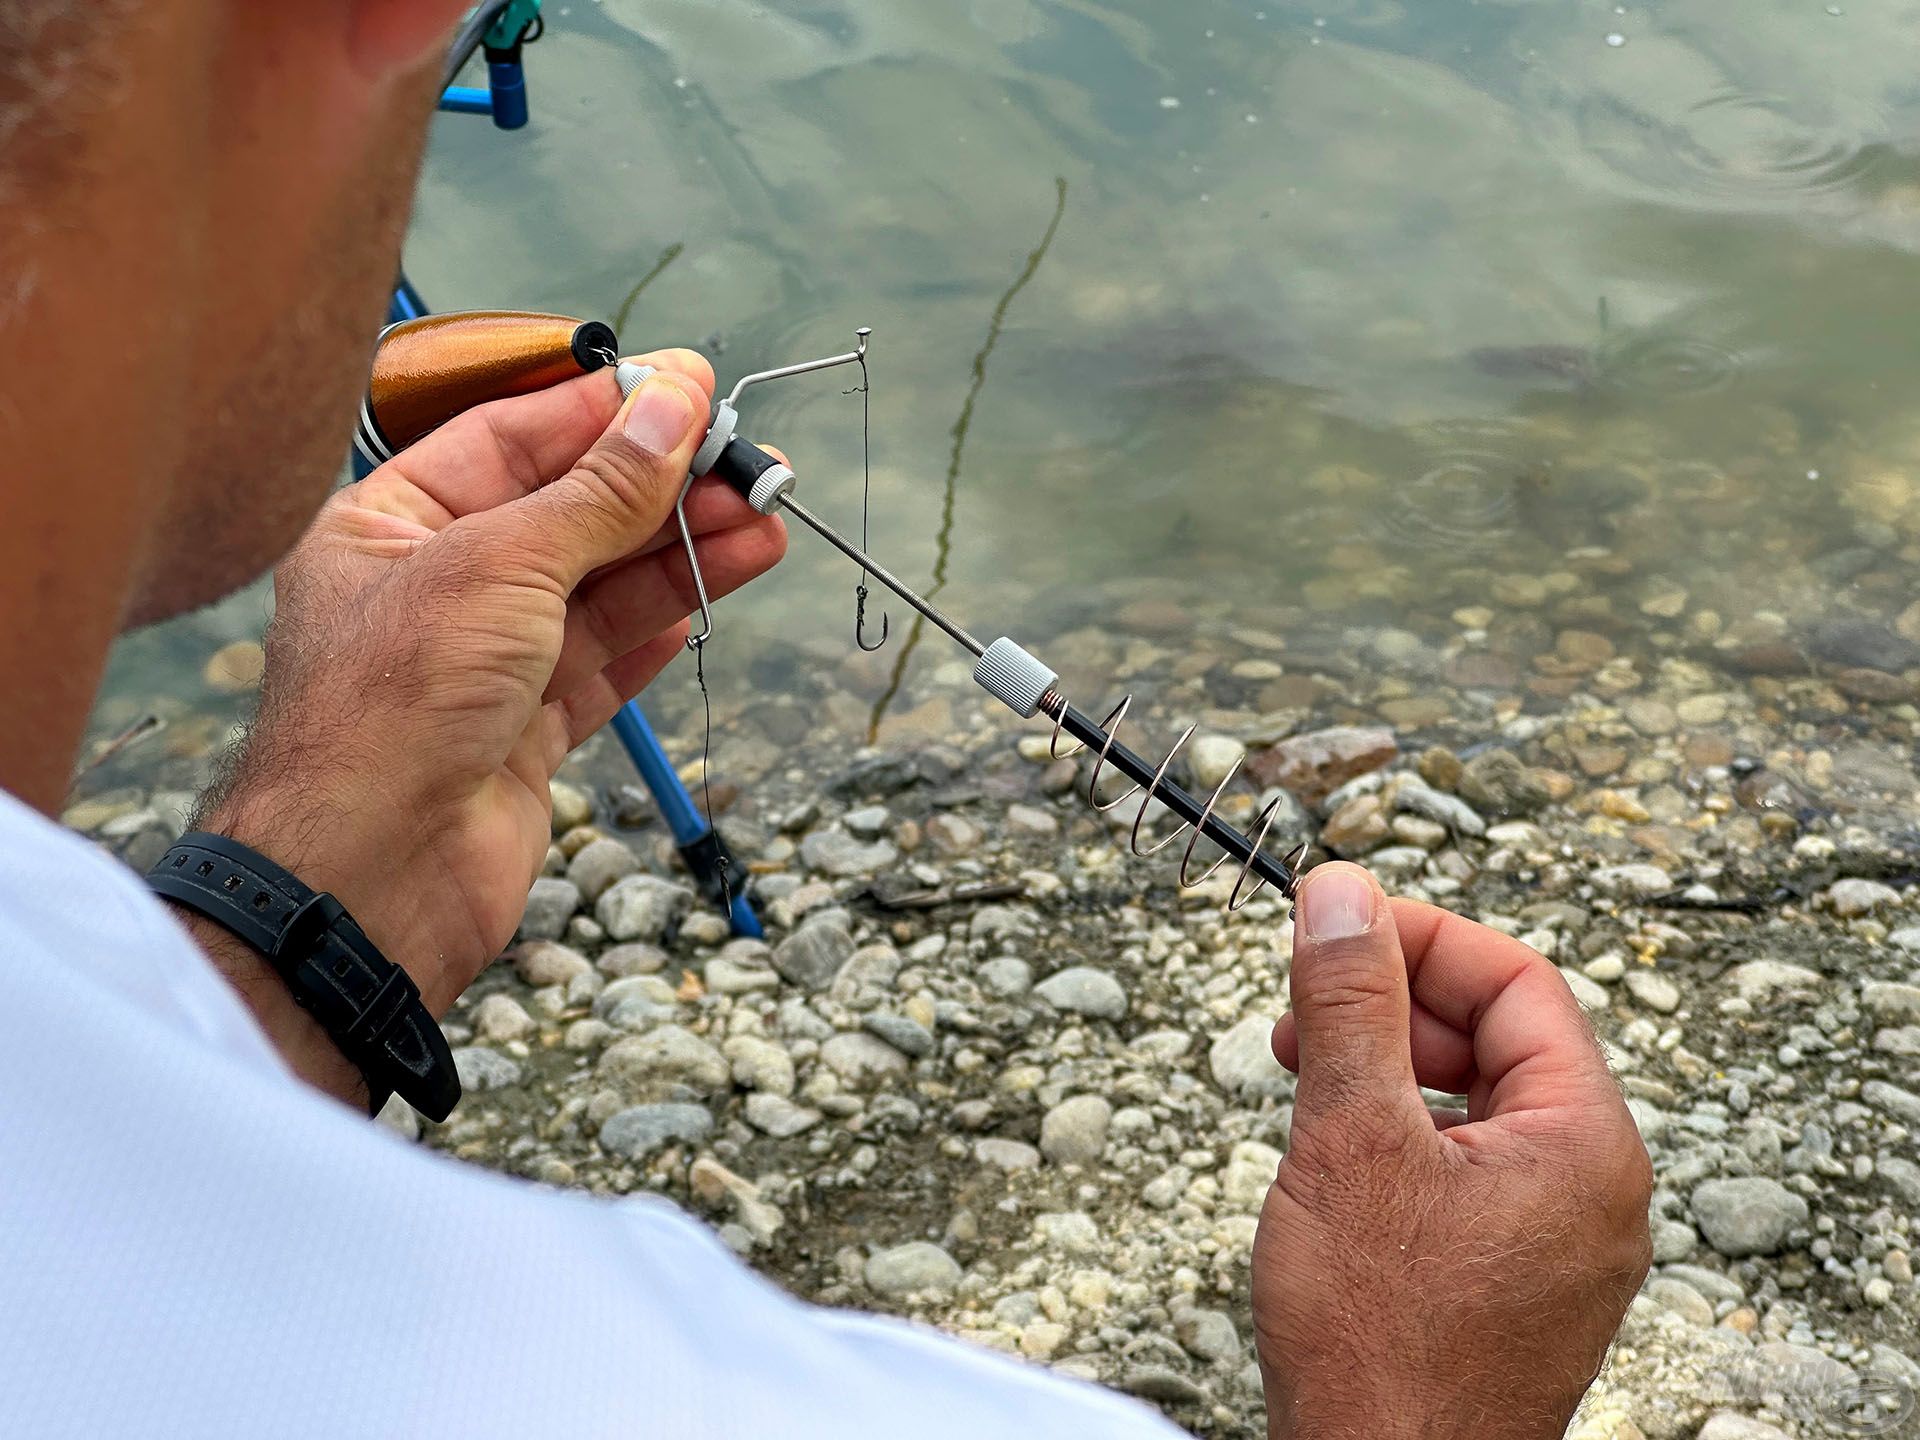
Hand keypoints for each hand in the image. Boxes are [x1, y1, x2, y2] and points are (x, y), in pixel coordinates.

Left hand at [189, 351, 785, 1102]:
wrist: (370, 877)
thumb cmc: (396, 706)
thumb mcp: (502, 564)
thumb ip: (600, 490)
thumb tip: (673, 403)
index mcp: (390, 523)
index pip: (511, 438)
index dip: (604, 411)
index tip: (690, 388)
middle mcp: (434, 586)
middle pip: (567, 514)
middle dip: (662, 489)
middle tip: (752, 465)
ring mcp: (482, 663)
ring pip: (598, 590)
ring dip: (680, 555)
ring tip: (763, 524)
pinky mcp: (523, 732)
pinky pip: (601, 665)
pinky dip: (656, 631)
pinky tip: (707, 596)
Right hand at [1252, 863, 1651, 1439]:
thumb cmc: (1379, 1344)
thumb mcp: (1351, 1139)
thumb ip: (1352, 1004)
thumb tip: (1342, 892)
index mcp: (1585, 1143)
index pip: (1518, 983)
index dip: (1421, 938)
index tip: (1336, 925)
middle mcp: (1591, 1188)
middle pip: (1498, 1038)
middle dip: (1392, 1008)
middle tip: (1304, 1012)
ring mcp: (1556, 1239)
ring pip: (1475, 1103)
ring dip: (1385, 1070)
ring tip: (1304, 1079)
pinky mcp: (1512, 1277)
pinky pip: (1464, 1166)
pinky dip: (1396, 1136)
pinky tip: (1333, 1153)